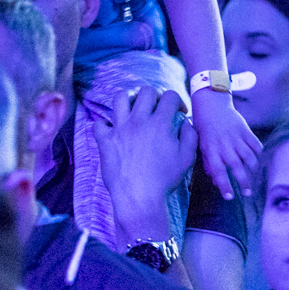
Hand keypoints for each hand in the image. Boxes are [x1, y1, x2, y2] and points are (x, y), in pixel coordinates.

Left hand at [93, 88, 197, 244]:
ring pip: (120, 98)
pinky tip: (112, 131)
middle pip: (145, 91)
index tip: (178, 112)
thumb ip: (190, 136)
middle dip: (155, 96)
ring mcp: (119, 128)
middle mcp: (139, 120)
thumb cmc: (165, 180)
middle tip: (157, 109)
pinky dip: (104, 125)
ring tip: (133, 110)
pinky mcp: (105, 140)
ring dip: (128, 100)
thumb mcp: (187, 158)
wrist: (139, 198)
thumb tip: (185, 122)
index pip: (169, 96)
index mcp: (160, 123)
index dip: (177, 101)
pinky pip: (98, 123)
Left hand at [190, 89, 261, 199]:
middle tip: (247, 193)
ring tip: (255, 179)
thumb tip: (215, 180)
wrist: (211, 103)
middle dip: (243, 182)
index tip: (229, 197)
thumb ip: (208, 162)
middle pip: (236, 167)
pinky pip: (255, 145)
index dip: (224, 185)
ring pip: (249, 157)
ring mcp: (236, 137)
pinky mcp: (245, 130)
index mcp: (211, 149)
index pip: (218, 171)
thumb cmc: (203, 126)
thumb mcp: (200, 144)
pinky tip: (260, 161)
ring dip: (253, 170)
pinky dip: (259, 154)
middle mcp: (224, 144)